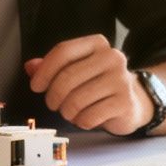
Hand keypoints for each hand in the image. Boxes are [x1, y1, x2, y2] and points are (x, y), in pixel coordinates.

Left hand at [25, 36, 147, 134]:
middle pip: (68, 77)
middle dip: (53, 95)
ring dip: (67, 111)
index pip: (63, 51)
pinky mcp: (125, 102)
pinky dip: (81, 122)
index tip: (35, 86)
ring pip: (77, 99)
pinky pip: (89, 116)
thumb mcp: (77, 70)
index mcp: (97, 44)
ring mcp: (121, 79)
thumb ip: (53, 67)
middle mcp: (112, 57)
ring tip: (70, 112)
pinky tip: (85, 118)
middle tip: (53, 104)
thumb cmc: (98, 84)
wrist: (134, 100)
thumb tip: (30, 67)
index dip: (44, 70)